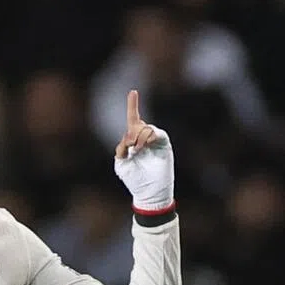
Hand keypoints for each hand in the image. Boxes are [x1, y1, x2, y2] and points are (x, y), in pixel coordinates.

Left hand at [113, 90, 174, 211]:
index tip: (133, 92)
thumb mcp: (121, 163)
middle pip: (137, 123)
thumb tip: (129, 138)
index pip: (133, 119)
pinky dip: (149, 137)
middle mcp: (145, 137)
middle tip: (131, 148)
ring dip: (139, 138)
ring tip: (138, 151)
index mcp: (134, 140)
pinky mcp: (164, 145)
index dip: (133, 105)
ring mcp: (155, 141)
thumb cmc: (135, 179)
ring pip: (146, 128)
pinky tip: (145, 146)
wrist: (150, 192)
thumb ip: (120, 148)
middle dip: (131, 134)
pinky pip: (157, 133)